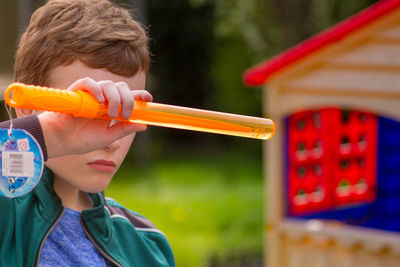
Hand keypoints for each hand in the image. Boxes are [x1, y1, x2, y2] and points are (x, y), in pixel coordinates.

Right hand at [38, 78, 152, 157]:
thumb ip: (124, 129)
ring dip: (114, 98)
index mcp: (112, 108)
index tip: (149, 98)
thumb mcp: (108, 136)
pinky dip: (96, 89)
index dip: (140, 95)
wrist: (61, 142)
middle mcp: (103, 99)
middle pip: (122, 87)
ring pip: (108, 84)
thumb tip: (144, 125)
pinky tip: (99, 101)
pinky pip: (88, 82)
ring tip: (111, 114)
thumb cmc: (83, 140)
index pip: (129, 96)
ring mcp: (91, 94)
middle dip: (128, 99)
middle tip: (124, 114)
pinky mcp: (77, 91)